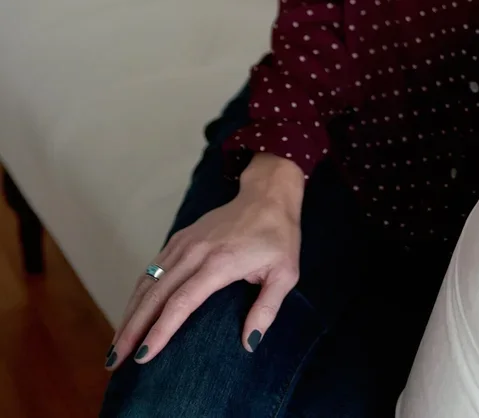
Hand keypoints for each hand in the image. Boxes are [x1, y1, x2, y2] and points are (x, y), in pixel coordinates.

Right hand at [106, 181, 300, 368]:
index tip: (145, 356)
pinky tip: (130, 313)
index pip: (181, 302)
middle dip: (133, 329)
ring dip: (129, 313)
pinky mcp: (179, 239)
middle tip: (116, 361)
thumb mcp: (285, 273)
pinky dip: (137, 293)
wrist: (267, 194)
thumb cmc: (278, 236)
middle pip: (155, 295)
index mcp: (220, 263)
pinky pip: (152, 269)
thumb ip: (267, 309)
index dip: (160, 331)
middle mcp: (195, 252)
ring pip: (148, 282)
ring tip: (117, 345)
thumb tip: (249, 343)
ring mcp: (184, 243)